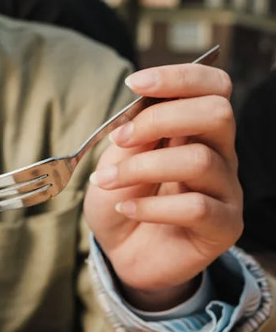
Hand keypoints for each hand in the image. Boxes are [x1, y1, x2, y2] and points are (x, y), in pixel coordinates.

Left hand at [83, 64, 242, 310]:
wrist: (122, 254)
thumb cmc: (121, 200)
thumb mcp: (114, 162)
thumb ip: (130, 136)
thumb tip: (139, 109)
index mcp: (194, 129)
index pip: (213, 86)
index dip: (180, 77)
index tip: (135, 83)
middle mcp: (219, 154)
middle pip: (218, 113)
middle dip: (160, 118)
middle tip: (120, 138)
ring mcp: (226, 190)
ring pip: (199, 160)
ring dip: (142, 166)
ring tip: (106, 182)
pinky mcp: (224, 226)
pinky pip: (197, 207)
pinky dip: (152, 206)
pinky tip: (126, 209)